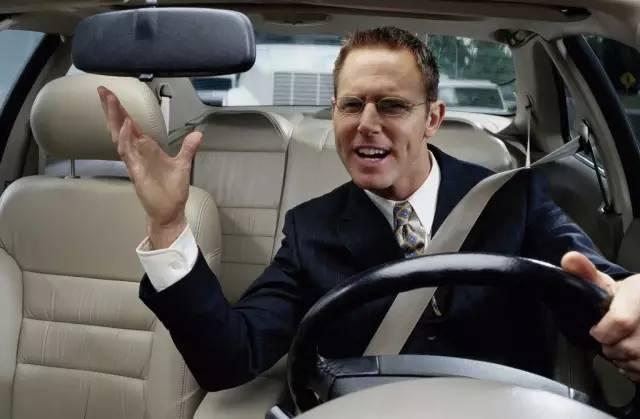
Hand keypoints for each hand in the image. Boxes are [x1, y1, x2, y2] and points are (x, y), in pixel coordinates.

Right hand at [97, 86, 201, 247]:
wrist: (170, 211)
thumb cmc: (172, 190)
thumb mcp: (183, 164)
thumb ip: (188, 148)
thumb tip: (197, 134)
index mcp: (146, 148)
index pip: (131, 124)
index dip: (121, 110)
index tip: (110, 94)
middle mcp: (137, 153)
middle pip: (120, 126)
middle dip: (111, 109)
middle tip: (102, 89)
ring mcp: (134, 162)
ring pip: (120, 137)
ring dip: (115, 119)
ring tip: (110, 101)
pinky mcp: (136, 172)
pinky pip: (128, 153)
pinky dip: (127, 139)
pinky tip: (126, 127)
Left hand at [561, 251, 639, 380]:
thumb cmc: (628, 298)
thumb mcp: (607, 284)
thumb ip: (586, 273)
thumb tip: (568, 259)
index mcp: (638, 296)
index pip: (620, 321)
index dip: (603, 331)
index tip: (597, 330)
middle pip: (626, 347)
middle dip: (611, 346)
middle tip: (610, 337)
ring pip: (634, 362)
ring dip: (623, 359)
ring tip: (623, 343)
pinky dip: (635, 368)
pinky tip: (634, 354)